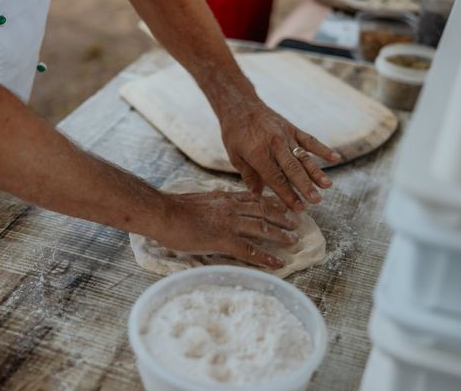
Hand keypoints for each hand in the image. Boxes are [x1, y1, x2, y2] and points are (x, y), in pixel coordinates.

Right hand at [158, 190, 299, 268]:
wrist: (163, 214)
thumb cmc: (173, 209)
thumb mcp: (198, 200)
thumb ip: (212, 204)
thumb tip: (216, 211)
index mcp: (224, 197)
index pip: (253, 198)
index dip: (270, 203)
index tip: (282, 206)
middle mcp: (230, 206)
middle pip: (263, 210)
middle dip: (282, 217)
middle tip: (296, 223)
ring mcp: (229, 222)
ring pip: (262, 227)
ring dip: (280, 235)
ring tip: (293, 241)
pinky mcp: (223, 239)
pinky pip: (250, 250)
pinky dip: (266, 257)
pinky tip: (277, 263)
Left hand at [220, 101, 340, 212]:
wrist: (240, 105)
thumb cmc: (235, 133)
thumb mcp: (235, 156)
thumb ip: (249, 176)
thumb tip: (258, 197)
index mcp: (258, 154)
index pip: (276, 179)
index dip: (288, 195)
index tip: (298, 209)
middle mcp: (275, 145)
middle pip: (293, 170)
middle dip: (305, 187)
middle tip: (316, 201)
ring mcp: (286, 136)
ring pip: (304, 157)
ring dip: (316, 172)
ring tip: (327, 185)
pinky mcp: (292, 129)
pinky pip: (309, 140)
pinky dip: (323, 149)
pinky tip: (335, 158)